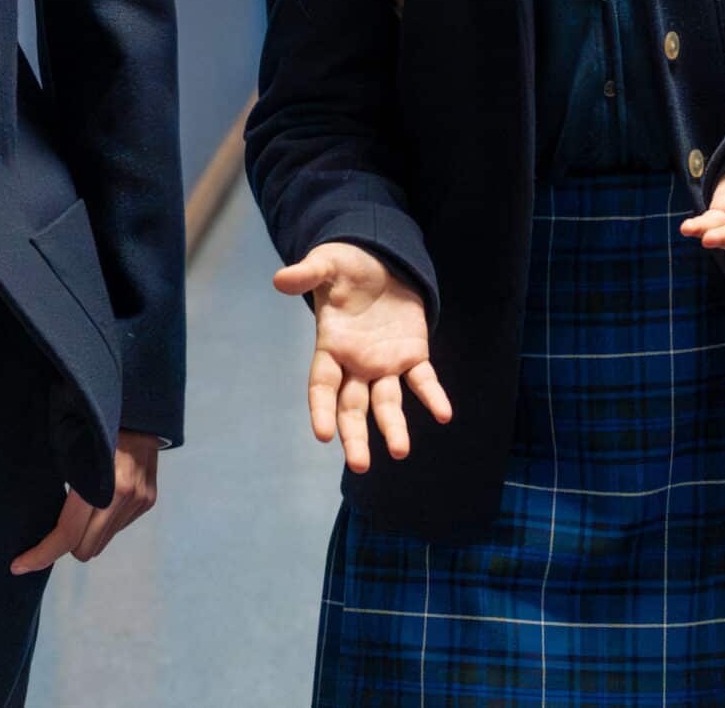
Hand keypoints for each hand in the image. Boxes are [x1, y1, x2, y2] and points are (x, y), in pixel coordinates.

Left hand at [11, 429, 161, 574]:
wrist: (139, 409)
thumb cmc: (93, 423)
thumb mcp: (69, 450)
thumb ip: (62, 486)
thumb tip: (42, 521)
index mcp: (100, 482)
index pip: (67, 535)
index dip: (40, 555)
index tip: (18, 565)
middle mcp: (123, 496)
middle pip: (85, 550)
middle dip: (67, 545)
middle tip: (56, 527)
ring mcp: (139, 500)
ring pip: (102, 542)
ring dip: (87, 534)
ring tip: (83, 507)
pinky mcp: (148, 500)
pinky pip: (117, 528)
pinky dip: (104, 522)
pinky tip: (102, 498)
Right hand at [273, 241, 452, 472]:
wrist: (380, 259)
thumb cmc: (346, 266)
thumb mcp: (327, 264)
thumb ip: (308, 274)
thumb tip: (281, 280)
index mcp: (331, 347)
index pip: (322, 385)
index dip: (321, 409)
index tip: (324, 435)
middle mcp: (357, 364)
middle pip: (352, 407)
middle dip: (355, 436)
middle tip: (360, 465)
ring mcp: (385, 363)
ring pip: (387, 402)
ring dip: (393, 426)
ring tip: (400, 451)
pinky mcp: (413, 354)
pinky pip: (423, 380)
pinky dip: (433, 396)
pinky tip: (444, 414)